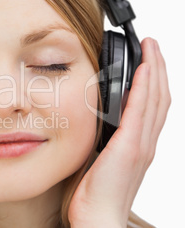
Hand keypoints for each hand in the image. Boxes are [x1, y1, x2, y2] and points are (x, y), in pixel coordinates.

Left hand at [68, 38, 170, 226]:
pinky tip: (143, 69)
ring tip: (151, 48)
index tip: (149, 60)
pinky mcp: (130, 147)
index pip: (152, 105)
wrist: (98, 217)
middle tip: (153, 46)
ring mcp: (140, 144)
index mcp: (138, 144)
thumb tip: (97, 122)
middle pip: (159, 97)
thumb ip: (106, 140)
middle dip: (158, 68)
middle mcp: (144, 142)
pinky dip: (144, 88)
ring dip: (154, 71)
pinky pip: (140, 111)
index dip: (154, 81)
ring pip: (154, 99)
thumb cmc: (97, 194)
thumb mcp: (101, 159)